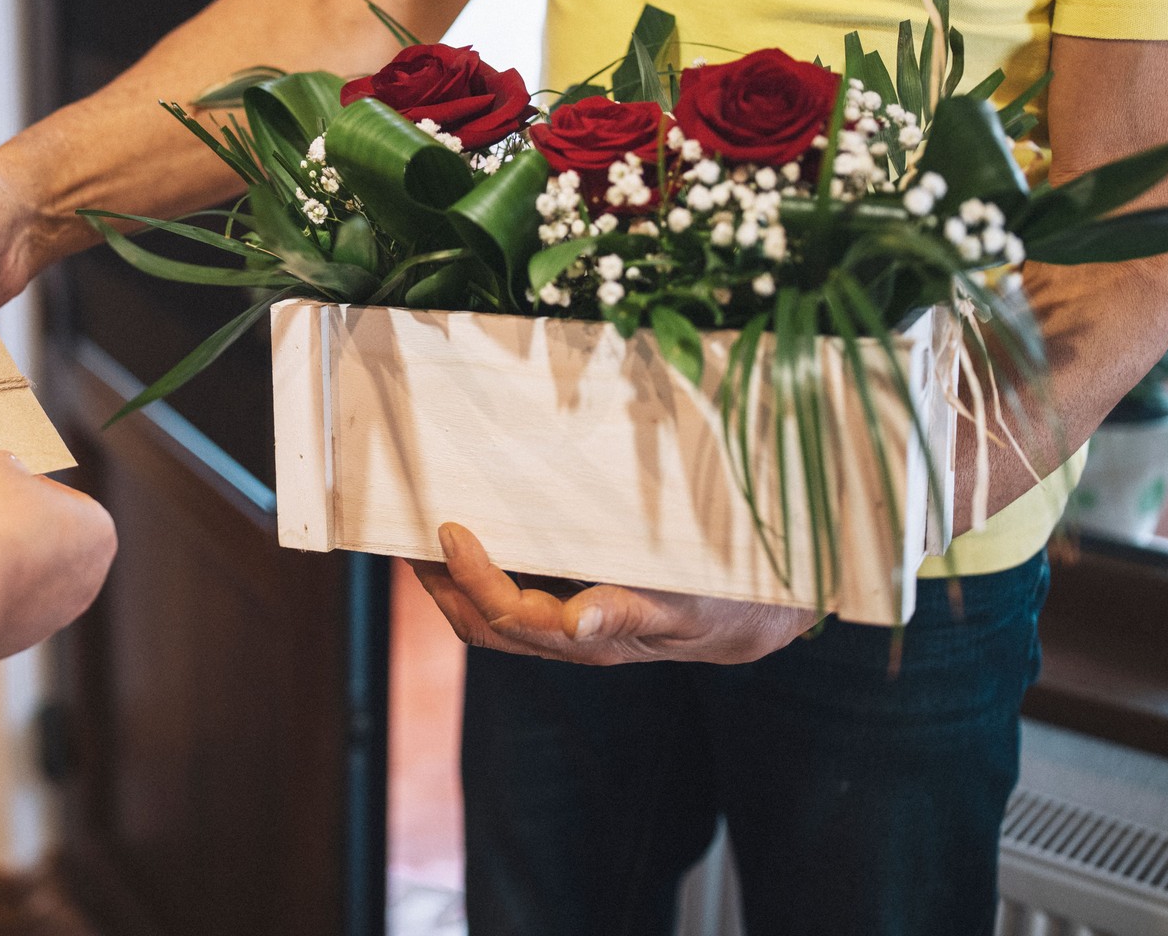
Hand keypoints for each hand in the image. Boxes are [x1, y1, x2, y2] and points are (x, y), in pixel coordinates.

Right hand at [0, 452, 115, 660]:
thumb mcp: (2, 469)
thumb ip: (8, 468)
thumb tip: (3, 470)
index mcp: (99, 532)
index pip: (59, 499)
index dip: (19, 487)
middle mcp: (86, 578)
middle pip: (32, 535)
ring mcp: (55, 613)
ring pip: (10, 566)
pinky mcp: (20, 636)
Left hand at [409, 523, 819, 665]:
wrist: (763, 616)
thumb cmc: (731, 603)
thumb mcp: (689, 604)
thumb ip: (631, 612)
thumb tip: (575, 623)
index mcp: (589, 639)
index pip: (506, 615)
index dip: (469, 576)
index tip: (449, 529)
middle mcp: (569, 638)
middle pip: (482, 623)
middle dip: (438, 583)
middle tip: (405, 532)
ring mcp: (570, 625)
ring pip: (492, 614)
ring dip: (452, 578)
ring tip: (424, 534)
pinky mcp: (578, 604)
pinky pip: (517, 594)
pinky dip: (485, 568)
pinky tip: (478, 533)